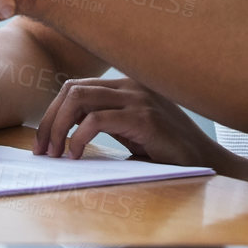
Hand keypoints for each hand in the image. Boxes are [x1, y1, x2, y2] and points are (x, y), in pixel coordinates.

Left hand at [34, 76, 223, 163]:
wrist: (205, 162)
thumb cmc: (166, 151)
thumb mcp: (129, 131)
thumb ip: (103, 123)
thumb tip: (60, 135)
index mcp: (125, 85)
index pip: (75, 87)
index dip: (52, 113)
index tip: (42, 143)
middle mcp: (130, 85)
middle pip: (71, 90)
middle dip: (49, 121)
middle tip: (42, 151)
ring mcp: (138, 99)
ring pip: (79, 99)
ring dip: (58, 128)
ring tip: (55, 154)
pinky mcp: (144, 118)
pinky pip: (97, 120)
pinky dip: (78, 137)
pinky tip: (75, 155)